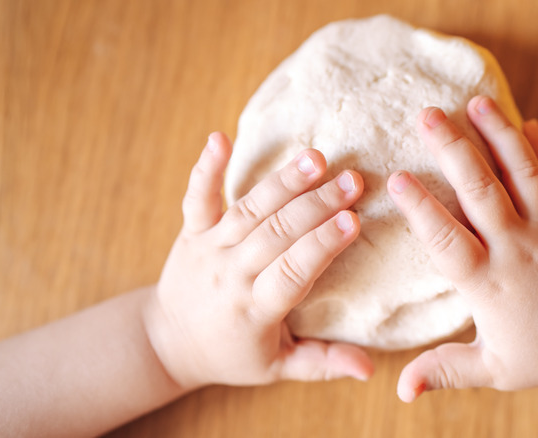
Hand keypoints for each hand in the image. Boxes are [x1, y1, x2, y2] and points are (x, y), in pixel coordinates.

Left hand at [144, 132, 373, 388]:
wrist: (169, 341)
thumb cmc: (233, 354)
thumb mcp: (278, 367)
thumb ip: (323, 363)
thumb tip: (369, 369)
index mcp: (255, 309)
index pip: (293, 271)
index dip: (322, 245)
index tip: (354, 221)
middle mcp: (230, 274)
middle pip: (276, 233)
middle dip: (316, 205)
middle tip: (353, 181)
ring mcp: (209, 248)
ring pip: (249, 210)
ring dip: (283, 182)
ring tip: (316, 158)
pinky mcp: (192, 231)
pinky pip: (198, 196)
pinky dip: (206, 168)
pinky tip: (219, 138)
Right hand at [388, 96, 537, 400]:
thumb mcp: (493, 368)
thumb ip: (446, 371)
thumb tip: (401, 390)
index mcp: (489, 282)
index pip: (447, 239)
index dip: (420, 208)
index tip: (396, 179)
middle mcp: (516, 247)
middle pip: (481, 190)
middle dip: (452, 149)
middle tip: (427, 115)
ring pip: (521, 172)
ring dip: (497, 133)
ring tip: (475, 101)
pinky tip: (527, 122)